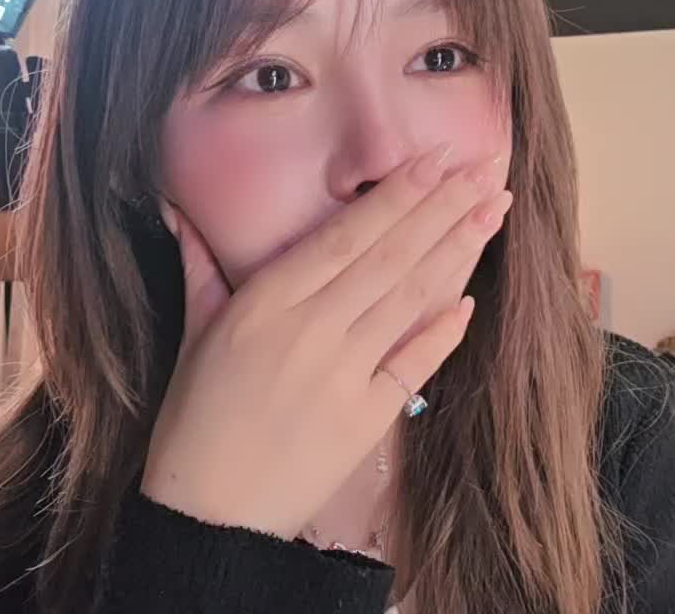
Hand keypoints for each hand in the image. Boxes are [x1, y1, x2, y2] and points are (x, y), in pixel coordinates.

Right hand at [141, 144, 510, 539]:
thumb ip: (200, 269)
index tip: (435, 160)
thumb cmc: (194, 422)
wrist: (209, 513)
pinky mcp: (365, 419)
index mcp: (263, 304)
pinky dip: (443, 332)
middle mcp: (308, 330)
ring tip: (495, 211)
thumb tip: (179, 214)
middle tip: (487, 169)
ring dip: (457, 251)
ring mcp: (341, 376)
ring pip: (410, 299)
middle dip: (443, 208)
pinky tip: (471, 299)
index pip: (344, 236)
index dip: (395, 196)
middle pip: (389, 257)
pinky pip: (413, 365)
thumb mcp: (192, 336)